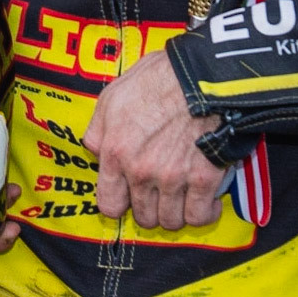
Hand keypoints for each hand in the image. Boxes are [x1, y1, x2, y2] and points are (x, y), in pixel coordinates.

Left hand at [81, 51, 225, 230]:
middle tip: (158, 193)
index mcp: (116, 152)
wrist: (201, 76)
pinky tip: (203, 201)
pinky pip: (200, 216)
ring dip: (175, 212)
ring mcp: (173, 178)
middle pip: (143, 216)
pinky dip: (203, 213)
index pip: (109, 204)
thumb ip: (98, 130)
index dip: (120, 203)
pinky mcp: (204, 179)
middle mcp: (141, 171)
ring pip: (170, 221)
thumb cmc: (159, 79)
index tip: (129, 197)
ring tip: (179, 196)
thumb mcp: (112, 96)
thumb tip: (94, 150)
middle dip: (149, 208)